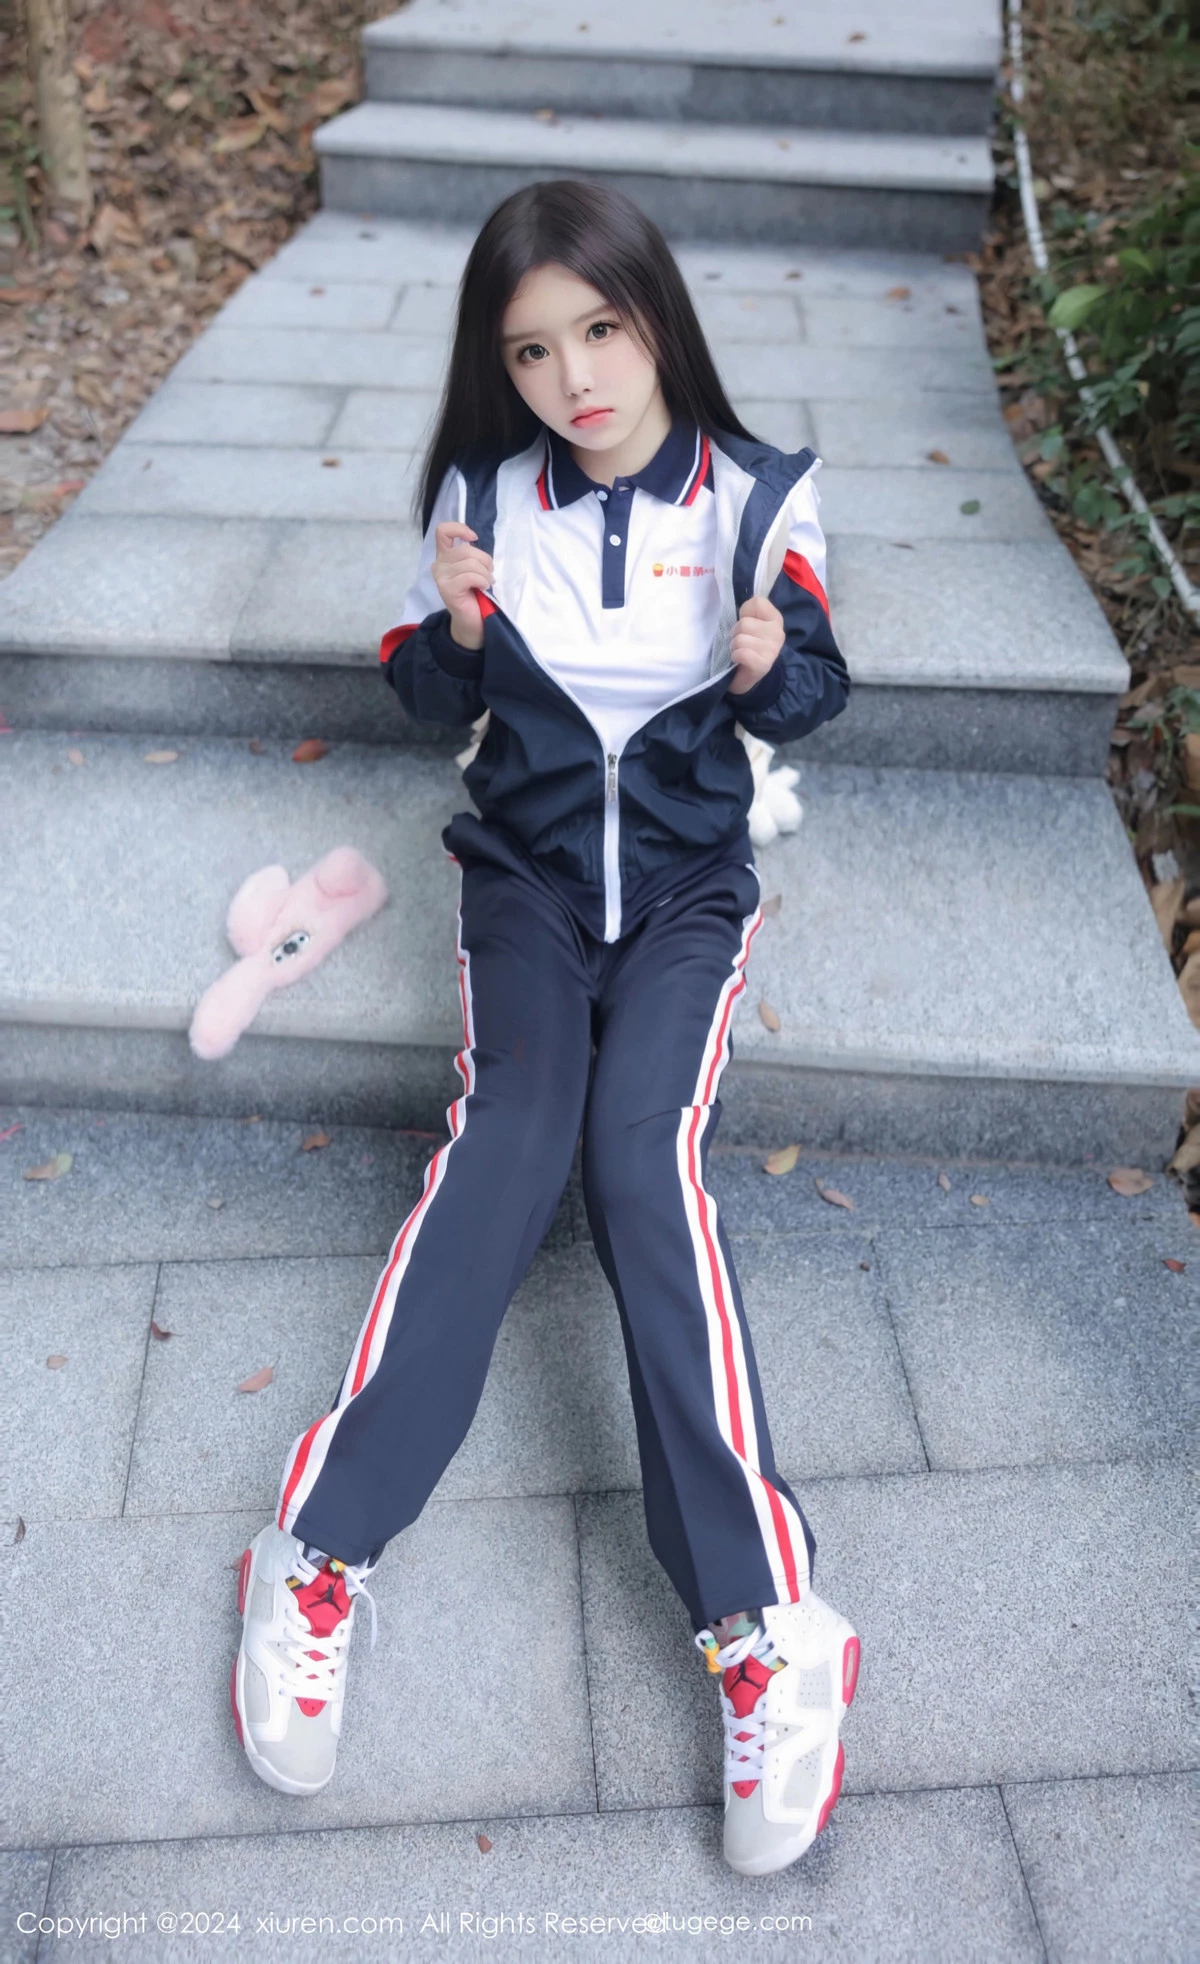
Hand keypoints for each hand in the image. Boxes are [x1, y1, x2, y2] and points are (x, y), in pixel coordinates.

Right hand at [432, 522, 494, 650]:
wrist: (473, 621)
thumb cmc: (476, 593)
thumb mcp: (473, 568)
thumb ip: (470, 554)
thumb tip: (474, 541)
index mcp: (444, 556)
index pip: (443, 530)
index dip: (460, 529)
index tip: (473, 539)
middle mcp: (438, 564)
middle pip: (465, 550)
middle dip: (484, 560)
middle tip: (489, 574)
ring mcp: (440, 577)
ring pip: (470, 563)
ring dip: (485, 573)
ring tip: (487, 583)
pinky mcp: (446, 589)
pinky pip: (470, 576)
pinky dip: (482, 581)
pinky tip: (483, 588)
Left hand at [728, 595, 784, 694]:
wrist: (748, 676)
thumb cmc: (747, 646)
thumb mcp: (750, 624)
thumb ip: (748, 612)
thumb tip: (742, 610)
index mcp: (775, 618)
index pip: (757, 602)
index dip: (745, 612)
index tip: (747, 623)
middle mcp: (778, 633)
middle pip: (744, 623)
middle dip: (735, 633)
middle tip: (740, 642)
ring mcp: (772, 650)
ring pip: (740, 638)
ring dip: (734, 647)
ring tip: (739, 652)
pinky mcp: (763, 665)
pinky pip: (741, 653)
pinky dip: (735, 657)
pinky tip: (739, 660)